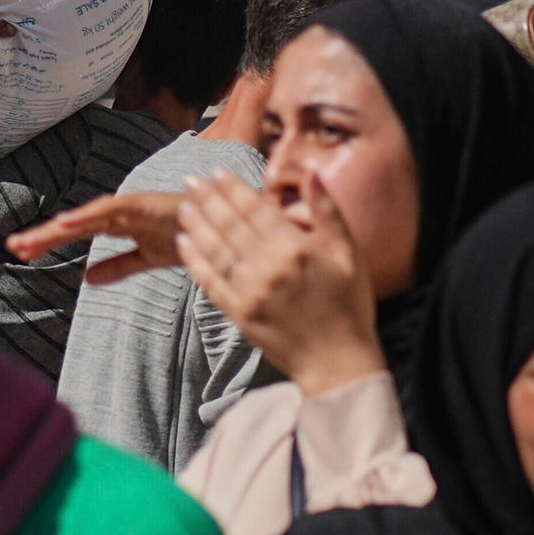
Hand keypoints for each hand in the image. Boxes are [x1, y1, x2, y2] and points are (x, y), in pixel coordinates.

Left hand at [7, 186, 180, 277]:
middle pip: (75, 225)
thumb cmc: (189, 236)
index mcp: (120, 225)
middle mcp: (121, 214)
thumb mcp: (147, 258)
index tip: (23, 254)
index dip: (50, 242)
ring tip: (31, 241)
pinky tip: (65, 222)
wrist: (225, 227)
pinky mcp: (145, 204)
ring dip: (58, 229)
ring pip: (86, 218)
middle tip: (14, 247)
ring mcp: (132, 207)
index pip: (78, 233)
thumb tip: (87, 278)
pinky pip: (112, 209)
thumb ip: (119, 266)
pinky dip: (88, 214)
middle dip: (45, 236)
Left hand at [179, 169, 377, 390]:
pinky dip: (194, 259)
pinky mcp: (238, 313)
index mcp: (295, 247)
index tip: (217, 172)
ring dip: (196, 224)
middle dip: (208, 198)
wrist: (338, 362)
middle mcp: (268, 266)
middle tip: (191, 180)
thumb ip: (328, 211)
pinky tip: (184, 243)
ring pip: (215, 248)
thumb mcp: (349, 254)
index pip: (255, 208)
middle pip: (229, 223)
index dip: (233, 188)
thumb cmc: (349, 306)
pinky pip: (209, 280)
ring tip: (184, 206)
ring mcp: (249, 291)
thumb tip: (311, 172)